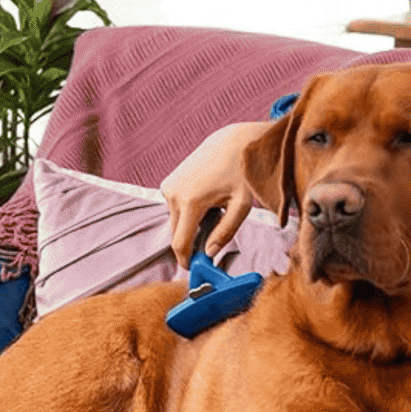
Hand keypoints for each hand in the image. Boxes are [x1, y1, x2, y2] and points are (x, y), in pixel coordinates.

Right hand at [160, 121, 271, 268]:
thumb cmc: (242, 172)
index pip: (180, 243)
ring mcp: (168, 186)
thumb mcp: (241, 205)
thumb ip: (225, 232)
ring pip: (176, 221)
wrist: (233, 142)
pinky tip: (207, 200)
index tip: (196, 269)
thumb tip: (210, 254)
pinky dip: (188, 211)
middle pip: (176, 233)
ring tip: (215, 211)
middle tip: (211, 244)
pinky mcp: (168, 181)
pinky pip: (175, 207)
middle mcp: (173, 194)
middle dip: (191, 243)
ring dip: (191, 225)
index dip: (186, 260)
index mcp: (191, 201)